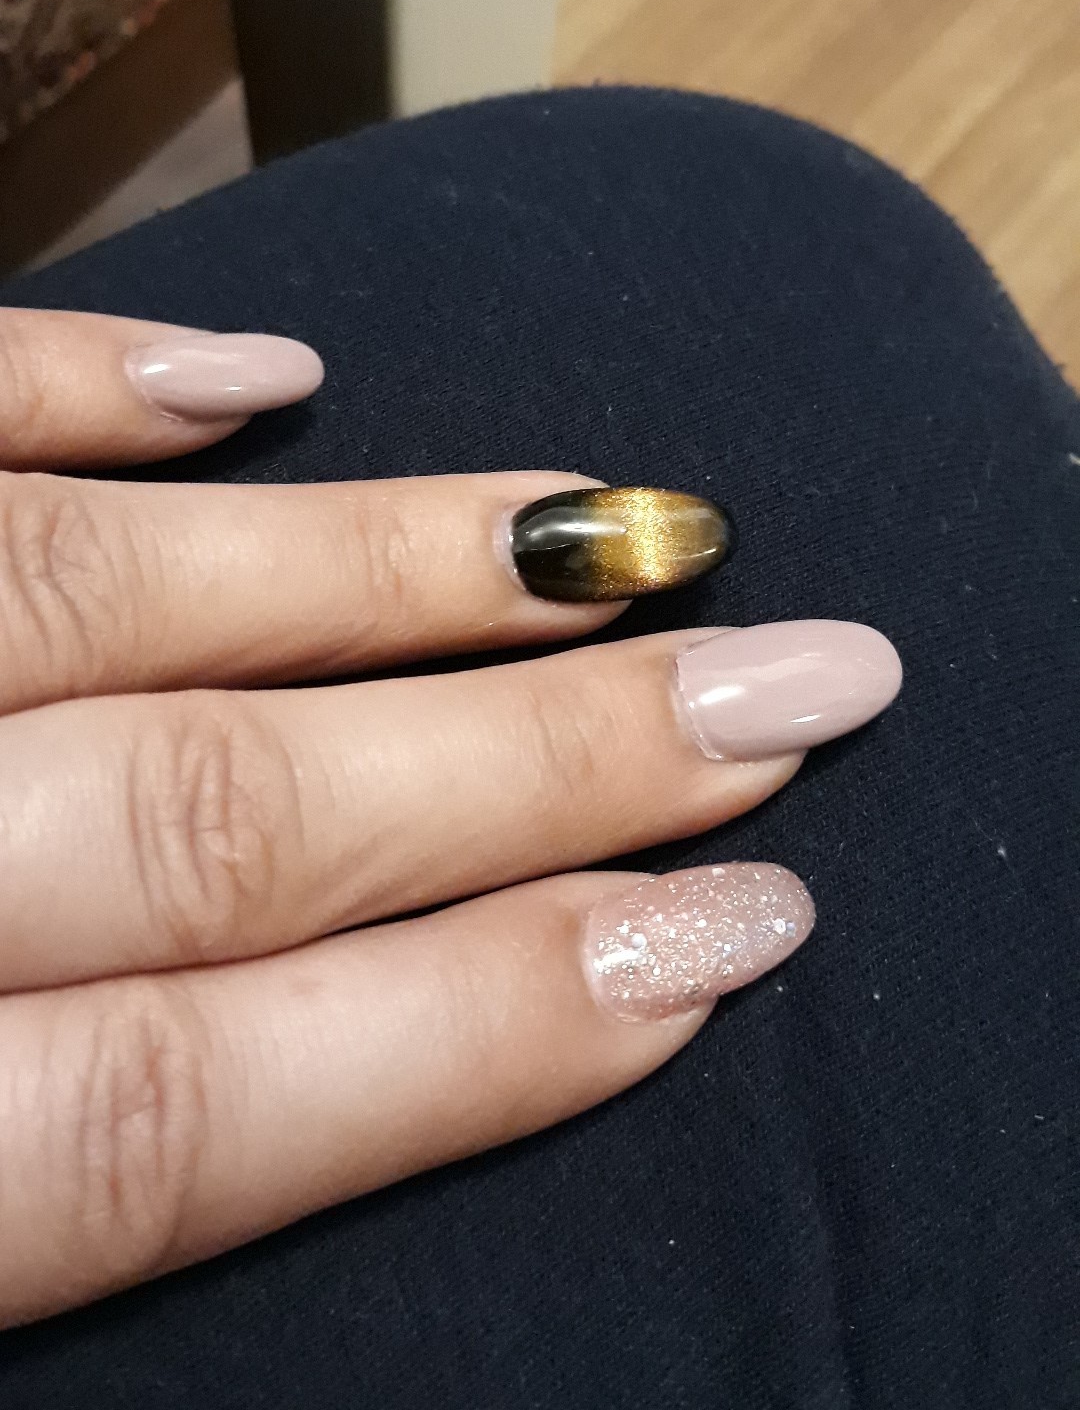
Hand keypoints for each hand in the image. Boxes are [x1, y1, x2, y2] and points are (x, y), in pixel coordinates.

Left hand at [0, 309, 900, 1323]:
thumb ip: (58, 1202)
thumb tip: (333, 1101)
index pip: (176, 1104)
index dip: (468, 1031)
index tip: (719, 937)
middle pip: (212, 823)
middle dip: (524, 762)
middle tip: (767, 690)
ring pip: (90, 596)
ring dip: (371, 567)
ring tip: (591, 541)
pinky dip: (79, 379)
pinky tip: (261, 378)